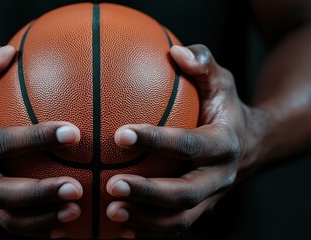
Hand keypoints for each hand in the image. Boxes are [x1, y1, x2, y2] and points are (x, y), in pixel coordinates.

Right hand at [0, 45, 82, 237]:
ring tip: (76, 212)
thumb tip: (10, 52)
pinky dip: (37, 229)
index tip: (73, 132)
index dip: (34, 138)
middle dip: (39, 193)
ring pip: (6, 218)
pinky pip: (11, 225)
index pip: (0, 142)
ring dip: (42, 218)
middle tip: (77, 188)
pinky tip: (67, 226)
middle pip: (1, 192)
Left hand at [106, 44, 267, 237]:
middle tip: (112, 186)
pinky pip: (178, 227)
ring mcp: (212, 197)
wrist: (254, 145)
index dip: (157, 140)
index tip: (120, 134)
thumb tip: (175, 52)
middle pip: (186, 193)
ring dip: (146, 219)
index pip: (189, 145)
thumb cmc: (227, 107)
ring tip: (111, 213)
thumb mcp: (222, 80)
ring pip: (182, 219)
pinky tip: (121, 228)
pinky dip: (151, 230)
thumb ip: (203, 63)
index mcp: (224, 143)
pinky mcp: (202, 209)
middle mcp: (220, 176)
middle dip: (149, 193)